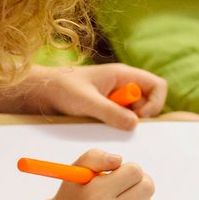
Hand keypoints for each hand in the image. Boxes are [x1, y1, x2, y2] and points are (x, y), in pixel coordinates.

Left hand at [22, 63, 167, 131]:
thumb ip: (111, 112)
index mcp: (123, 74)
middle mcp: (123, 84)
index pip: (157, 85)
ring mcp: (115, 97)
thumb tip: (135, 124)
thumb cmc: (61, 88)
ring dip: (125, 122)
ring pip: (134, 113)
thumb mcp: (87, 101)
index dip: (155, 103)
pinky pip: (120, 119)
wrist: (41, 90)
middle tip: (120, 124)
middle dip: (140, 116)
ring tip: (103, 122)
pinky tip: (98, 124)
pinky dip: (115, 125)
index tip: (139, 117)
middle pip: (149, 102)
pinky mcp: (107, 107)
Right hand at [45, 147, 153, 199]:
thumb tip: (119, 160)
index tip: (118, 172)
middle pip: (148, 187)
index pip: (134, 172)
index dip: (128, 168)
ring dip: (135, 197)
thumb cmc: (71, 196)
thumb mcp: (75, 171)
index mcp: (95, 195)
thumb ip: (95, 157)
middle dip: (139, 180)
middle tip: (126, 182)